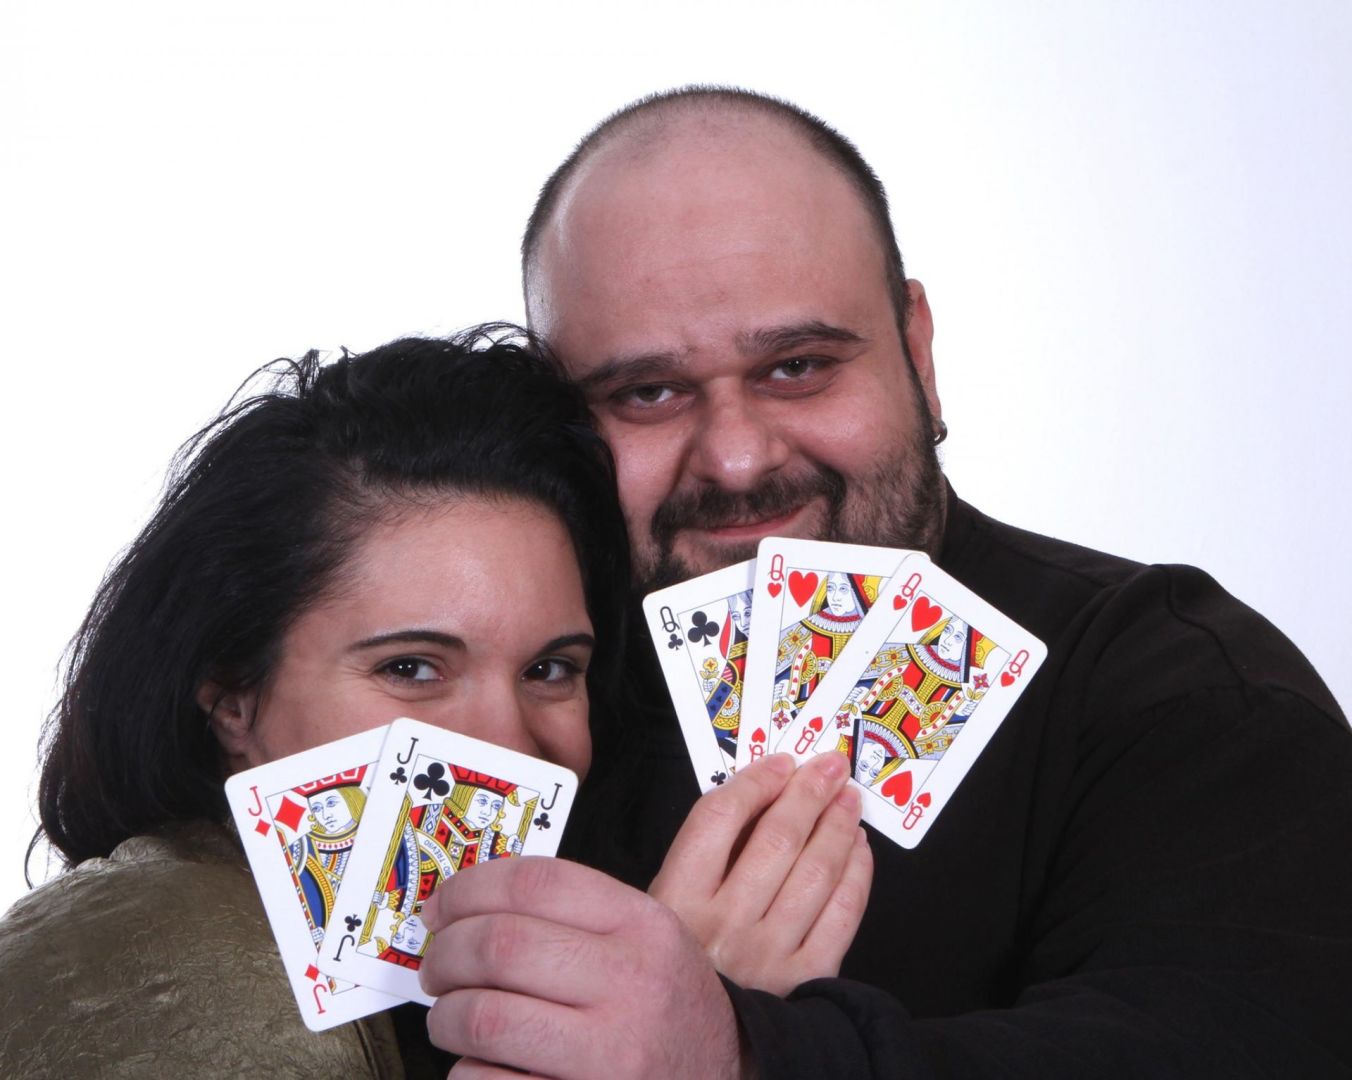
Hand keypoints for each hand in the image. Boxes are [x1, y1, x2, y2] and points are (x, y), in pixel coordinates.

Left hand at [418, 857, 743, 1079]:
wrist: (722, 1076)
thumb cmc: (668, 1008)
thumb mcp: (648, 940)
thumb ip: (576, 914)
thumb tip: (468, 904)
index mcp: (644, 926)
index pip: (536, 883)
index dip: (469, 888)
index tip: (441, 905)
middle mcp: (632, 983)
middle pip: (500, 945)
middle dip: (446, 954)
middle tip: (436, 966)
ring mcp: (611, 1052)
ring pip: (484, 1018)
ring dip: (445, 1017)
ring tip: (450, 1018)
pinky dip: (466, 1073)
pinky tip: (479, 1065)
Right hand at [649, 752, 871, 995]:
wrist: (696, 1046)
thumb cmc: (678, 966)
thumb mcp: (661, 910)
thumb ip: (697, 859)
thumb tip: (756, 797)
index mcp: (678, 901)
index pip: (720, 819)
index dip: (756, 782)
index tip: (780, 763)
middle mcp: (724, 925)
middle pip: (776, 839)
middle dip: (809, 792)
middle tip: (831, 765)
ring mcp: (768, 955)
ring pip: (815, 873)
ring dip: (837, 826)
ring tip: (848, 799)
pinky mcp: (804, 982)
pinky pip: (841, 916)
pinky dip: (856, 875)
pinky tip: (859, 849)